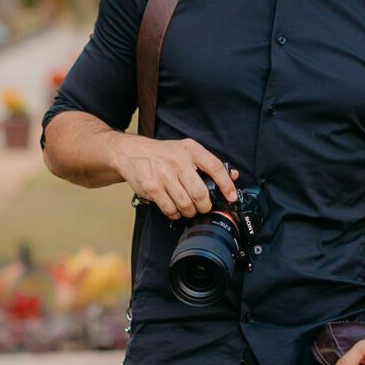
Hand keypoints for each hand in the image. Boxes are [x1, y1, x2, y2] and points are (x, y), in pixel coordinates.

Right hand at [111, 135, 238, 218]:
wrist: (131, 152)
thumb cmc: (163, 154)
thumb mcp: (187, 151)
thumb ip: (209, 163)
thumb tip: (233, 175)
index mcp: (191, 150)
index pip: (215, 168)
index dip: (227, 185)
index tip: (231, 197)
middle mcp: (178, 161)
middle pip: (200, 193)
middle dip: (204, 206)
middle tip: (203, 207)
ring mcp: (164, 175)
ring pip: (186, 204)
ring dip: (190, 212)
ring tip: (189, 209)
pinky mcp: (152, 187)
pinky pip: (170, 209)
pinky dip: (176, 213)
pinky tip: (175, 209)